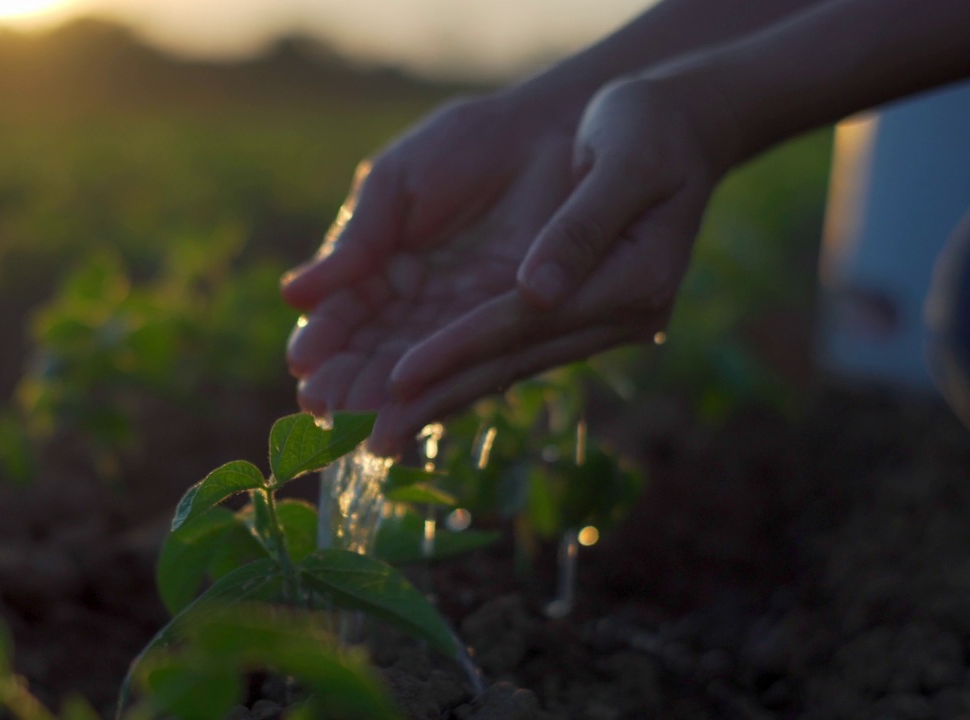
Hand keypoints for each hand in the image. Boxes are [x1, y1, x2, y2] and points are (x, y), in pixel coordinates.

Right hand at [281, 83, 587, 450]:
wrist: (551, 130)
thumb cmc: (468, 145)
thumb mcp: (396, 184)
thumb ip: (355, 241)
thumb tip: (292, 295)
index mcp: (378, 263)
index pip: (342, 313)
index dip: (323, 339)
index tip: (301, 364)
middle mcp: (414, 302)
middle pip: (372, 352)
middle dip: (346, 382)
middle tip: (321, 408)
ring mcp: (458, 317)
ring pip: (412, 368)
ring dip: (384, 400)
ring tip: (359, 427)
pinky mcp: (505, 326)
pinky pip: (467, 365)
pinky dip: (438, 392)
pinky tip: (409, 416)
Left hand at [376, 78, 731, 453]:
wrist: (683, 121)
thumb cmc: (651, 125)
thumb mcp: (629, 158)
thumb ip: (582, 225)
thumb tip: (537, 291)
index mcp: (635, 278)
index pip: (526, 323)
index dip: (459, 350)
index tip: (399, 379)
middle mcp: (620, 315)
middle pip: (510, 362)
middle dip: (438, 398)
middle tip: (374, 442)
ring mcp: (600, 321)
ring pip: (506, 365)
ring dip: (442, 397)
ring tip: (382, 434)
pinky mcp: (577, 314)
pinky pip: (510, 350)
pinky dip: (461, 371)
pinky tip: (418, 396)